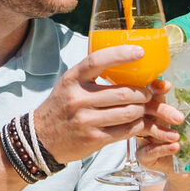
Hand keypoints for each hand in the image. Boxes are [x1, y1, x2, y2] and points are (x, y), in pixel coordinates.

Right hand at [31, 46, 155, 164]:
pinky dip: (138, 125)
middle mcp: (78, 98)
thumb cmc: (61, 107)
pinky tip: (138, 122)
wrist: (40, 139)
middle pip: (123, 93)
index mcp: (72, 79)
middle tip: (148, 92)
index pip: (97, 61)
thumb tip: (128, 63)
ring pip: (129, 112)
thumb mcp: (70, 85)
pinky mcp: (94, 139)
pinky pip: (126, 130)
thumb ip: (93, 75)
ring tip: (144, 107)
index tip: (140, 52)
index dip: (121, 54)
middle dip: (143, 93)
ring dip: (143, 109)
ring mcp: (86, 120)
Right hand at [131, 86, 189, 175]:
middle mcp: (149, 121)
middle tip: (180, 118)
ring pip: (146, 130)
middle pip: (147, 109)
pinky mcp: (144, 157)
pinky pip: (148, 152)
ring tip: (178, 137)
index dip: (156, 87)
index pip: (153, 93)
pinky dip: (162, 149)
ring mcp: (145, 139)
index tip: (167, 86)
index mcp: (160, 109)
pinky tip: (175, 148)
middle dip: (161, 110)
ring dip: (162, 132)